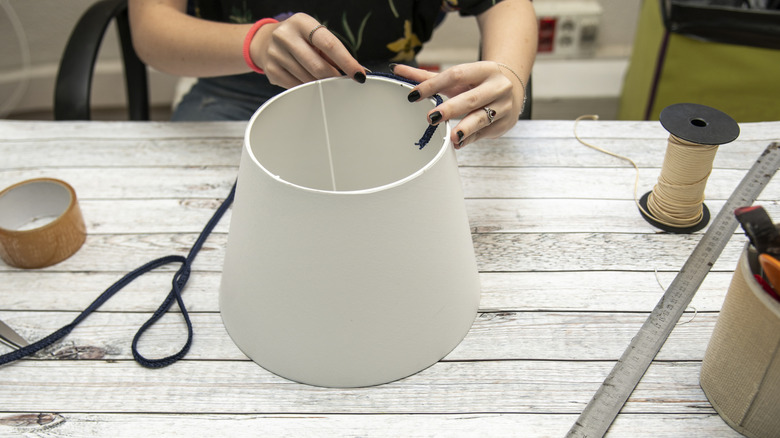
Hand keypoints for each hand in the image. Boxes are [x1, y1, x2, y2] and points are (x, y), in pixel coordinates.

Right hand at [250, 13, 365, 88]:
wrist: (265, 41)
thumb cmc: (298, 38)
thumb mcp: (314, 36)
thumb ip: (332, 52)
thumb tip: (356, 71)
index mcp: (301, 22)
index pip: (329, 44)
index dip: (347, 62)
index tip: (359, 74)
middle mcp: (285, 35)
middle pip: (318, 66)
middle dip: (333, 77)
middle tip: (339, 80)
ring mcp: (275, 53)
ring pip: (308, 79)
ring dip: (319, 84)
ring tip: (319, 78)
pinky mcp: (271, 70)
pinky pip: (296, 86)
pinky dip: (306, 88)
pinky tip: (306, 80)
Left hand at [395, 61, 525, 148]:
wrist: (512, 90)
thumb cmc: (477, 83)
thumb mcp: (457, 78)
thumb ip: (427, 77)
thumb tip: (397, 70)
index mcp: (484, 70)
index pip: (456, 75)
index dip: (434, 85)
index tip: (414, 95)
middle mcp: (497, 86)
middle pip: (471, 98)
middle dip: (451, 109)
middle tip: (432, 118)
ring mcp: (503, 106)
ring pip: (482, 118)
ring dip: (465, 128)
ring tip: (452, 136)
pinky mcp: (504, 124)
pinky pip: (484, 133)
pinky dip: (470, 139)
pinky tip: (459, 143)